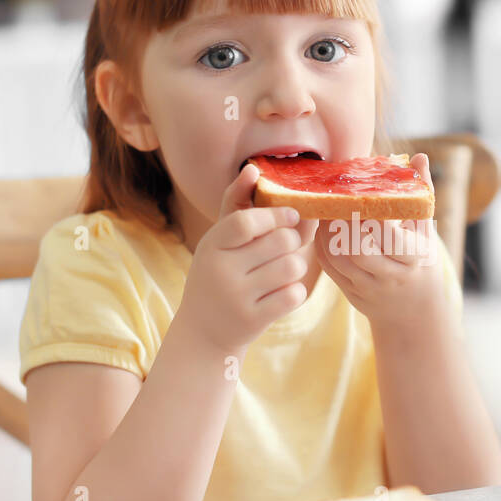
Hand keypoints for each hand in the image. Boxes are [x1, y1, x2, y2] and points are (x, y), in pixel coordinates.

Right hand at [175, 163, 318, 352]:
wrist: (204, 331)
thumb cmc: (218, 273)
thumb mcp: (219, 241)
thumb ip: (238, 205)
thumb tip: (254, 169)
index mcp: (212, 245)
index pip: (247, 222)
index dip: (275, 215)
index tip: (290, 215)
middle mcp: (221, 271)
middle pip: (279, 242)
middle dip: (292, 241)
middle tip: (287, 246)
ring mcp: (236, 297)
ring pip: (291, 267)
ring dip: (296, 267)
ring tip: (284, 270)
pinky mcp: (253, 320)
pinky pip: (293, 295)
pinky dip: (295, 292)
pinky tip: (282, 292)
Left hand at [313, 152, 444, 331]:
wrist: (414, 309)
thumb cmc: (420, 259)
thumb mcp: (426, 230)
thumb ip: (421, 193)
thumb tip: (419, 157)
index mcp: (413, 258)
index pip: (389, 237)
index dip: (372, 217)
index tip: (362, 196)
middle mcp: (390, 276)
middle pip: (359, 250)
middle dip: (343, 223)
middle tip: (337, 200)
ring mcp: (368, 288)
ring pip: (339, 259)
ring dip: (328, 232)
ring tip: (327, 210)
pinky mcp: (351, 294)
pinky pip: (330, 268)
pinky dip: (322, 245)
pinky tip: (324, 228)